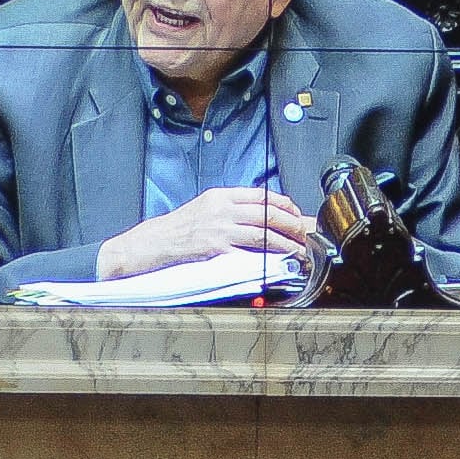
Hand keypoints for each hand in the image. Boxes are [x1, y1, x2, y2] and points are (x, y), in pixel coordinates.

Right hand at [94, 186, 317, 280]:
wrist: (155, 242)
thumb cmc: (180, 227)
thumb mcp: (206, 206)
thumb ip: (231, 206)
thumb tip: (261, 212)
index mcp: (222, 195)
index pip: (263, 196)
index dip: (285, 205)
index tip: (296, 214)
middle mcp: (222, 209)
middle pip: (269, 214)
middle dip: (292, 225)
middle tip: (304, 235)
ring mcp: (220, 230)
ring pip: (263, 234)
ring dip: (286, 244)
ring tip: (299, 252)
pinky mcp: (216, 250)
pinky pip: (248, 254)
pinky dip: (267, 259)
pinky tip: (277, 263)